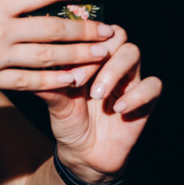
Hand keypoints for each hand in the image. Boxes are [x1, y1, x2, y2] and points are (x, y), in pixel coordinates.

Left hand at [37, 24, 160, 182]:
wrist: (84, 153)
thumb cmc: (68, 121)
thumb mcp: (55, 102)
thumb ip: (48, 83)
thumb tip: (31, 64)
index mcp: (88, 57)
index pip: (90, 31)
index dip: (79, 42)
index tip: (63, 65)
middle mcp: (110, 62)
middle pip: (116, 34)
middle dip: (96, 53)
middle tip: (78, 80)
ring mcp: (129, 79)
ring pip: (133, 52)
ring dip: (113, 70)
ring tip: (97, 94)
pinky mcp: (145, 100)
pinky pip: (152, 85)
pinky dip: (135, 95)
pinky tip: (117, 109)